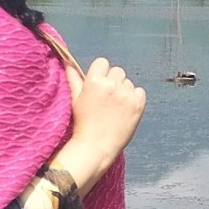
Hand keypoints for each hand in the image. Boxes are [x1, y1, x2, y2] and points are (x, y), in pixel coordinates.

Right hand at [56, 56, 144, 191]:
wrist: (96, 147)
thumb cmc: (82, 124)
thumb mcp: (75, 100)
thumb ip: (73, 79)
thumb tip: (68, 62)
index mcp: (95, 81)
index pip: (103, 62)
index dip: (101, 73)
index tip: (99, 85)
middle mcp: (112, 85)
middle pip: (117, 71)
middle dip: (113, 81)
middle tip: (107, 99)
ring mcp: (126, 95)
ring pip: (128, 82)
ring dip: (123, 90)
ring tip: (115, 107)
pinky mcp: (138, 104)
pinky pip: (140, 92)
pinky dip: (135, 98)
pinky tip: (125, 110)